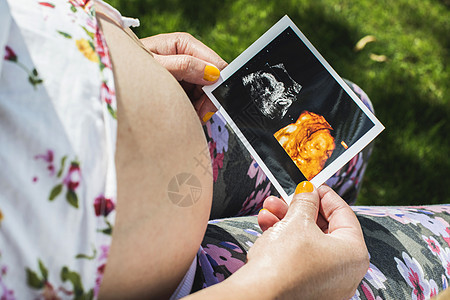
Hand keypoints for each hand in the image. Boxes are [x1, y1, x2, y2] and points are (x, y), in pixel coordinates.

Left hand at [140, 33, 226, 122]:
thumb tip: (213, 72)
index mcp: (183, 44)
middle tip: (198, 113)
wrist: (116, 81)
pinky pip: (197, 98)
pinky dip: (194, 107)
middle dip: (207, 97)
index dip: (217, 82)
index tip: (209, 100)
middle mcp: (186, 55)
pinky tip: (184, 111)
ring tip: (187, 113)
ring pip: (206, 91)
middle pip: (213, 79)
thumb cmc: (131, 70)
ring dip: (201, 105)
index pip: (216, 62)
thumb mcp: (158, 68)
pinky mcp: (181, 84)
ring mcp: (184, 71)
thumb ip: (185, 67)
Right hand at [245, 182, 368, 298]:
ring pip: (308, 243)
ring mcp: (327, 283)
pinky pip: (300, 259)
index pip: (344, 214)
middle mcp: (345, 272)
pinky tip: (267, 227)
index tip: (312, 186)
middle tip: (286, 197)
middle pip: (324, 228)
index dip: (325, 195)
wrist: (260, 296)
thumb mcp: (297, 221)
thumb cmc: (284, 263)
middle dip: (299, 209)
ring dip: (287, 222)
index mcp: (353, 253)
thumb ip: (306, 201)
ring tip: (268, 210)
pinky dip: (286, 242)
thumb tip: (308, 191)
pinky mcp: (307, 289)